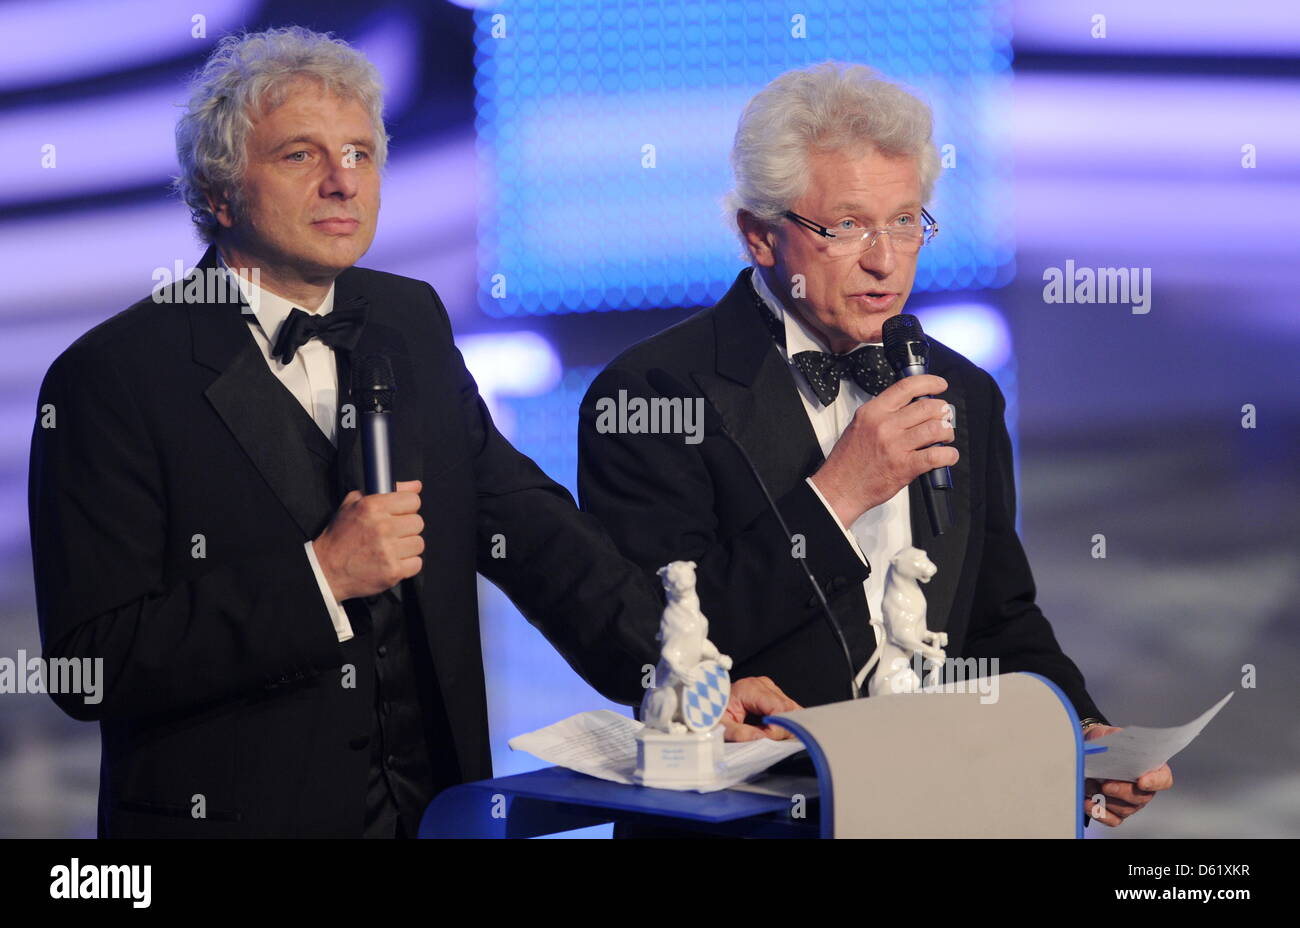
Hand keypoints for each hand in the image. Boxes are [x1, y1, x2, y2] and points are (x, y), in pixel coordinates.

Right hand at [312, 480, 424, 600]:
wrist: (326, 570)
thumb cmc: (339, 538)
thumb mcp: (353, 504)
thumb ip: (386, 490)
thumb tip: (415, 485)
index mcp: (372, 507)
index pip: (412, 500)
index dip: (407, 507)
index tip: (400, 513)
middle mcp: (382, 527)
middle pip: (418, 522)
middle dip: (407, 528)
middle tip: (393, 533)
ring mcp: (388, 550)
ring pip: (419, 543)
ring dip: (407, 547)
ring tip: (391, 549)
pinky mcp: (393, 571)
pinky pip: (416, 563)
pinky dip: (406, 565)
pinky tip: (392, 562)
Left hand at [720, 676, 801, 741]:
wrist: (705, 702)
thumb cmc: (712, 712)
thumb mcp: (721, 726)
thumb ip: (739, 733)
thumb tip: (760, 738)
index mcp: (750, 688)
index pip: (778, 707)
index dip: (778, 726)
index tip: (768, 739)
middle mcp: (762, 684)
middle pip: (788, 707)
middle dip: (782, 727)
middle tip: (768, 739)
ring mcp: (768, 687)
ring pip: (791, 708)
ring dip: (784, 724)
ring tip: (767, 733)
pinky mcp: (771, 694)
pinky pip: (787, 708)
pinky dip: (783, 721)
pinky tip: (771, 728)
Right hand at [809, 374, 956, 525]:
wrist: (840, 488)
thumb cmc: (848, 461)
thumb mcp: (859, 426)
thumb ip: (883, 414)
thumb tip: (910, 407)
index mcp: (873, 412)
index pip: (906, 387)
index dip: (929, 383)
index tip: (939, 385)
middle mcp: (884, 425)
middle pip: (927, 407)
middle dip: (942, 410)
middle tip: (944, 416)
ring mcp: (895, 446)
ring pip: (935, 429)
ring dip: (947, 432)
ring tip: (945, 437)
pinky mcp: (904, 466)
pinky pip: (936, 455)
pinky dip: (949, 455)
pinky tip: (947, 455)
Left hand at [1083, 724, 1174, 826]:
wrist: (1090, 751)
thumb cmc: (1106, 744)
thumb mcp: (1111, 735)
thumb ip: (1115, 740)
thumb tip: (1108, 748)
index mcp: (1151, 768)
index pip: (1163, 779)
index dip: (1155, 782)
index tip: (1141, 781)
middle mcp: (1144, 789)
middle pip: (1141, 797)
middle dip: (1122, 792)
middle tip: (1106, 785)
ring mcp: (1131, 803)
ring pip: (1125, 810)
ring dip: (1106, 800)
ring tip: (1089, 786)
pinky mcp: (1115, 813)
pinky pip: (1112, 819)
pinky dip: (1099, 813)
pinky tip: (1088, 803)